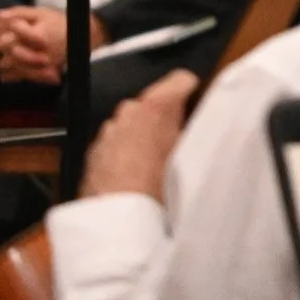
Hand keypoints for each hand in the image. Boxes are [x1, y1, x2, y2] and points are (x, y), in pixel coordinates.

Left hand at [0, 7, 107, 85]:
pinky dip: (10, 77)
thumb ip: (20, 12)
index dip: (1, 30)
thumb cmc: (60, 23)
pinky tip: (5, 74)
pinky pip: (22, 78)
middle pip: (9, 51)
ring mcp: (40, 63)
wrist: (82, 38)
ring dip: (2, 64)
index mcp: (38, 34)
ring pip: (13, 66)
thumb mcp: (42, 12)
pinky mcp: (43, 72)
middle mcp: (38, 50)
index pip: (13, 33)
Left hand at [80, 70, 197, 200]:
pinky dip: (124, 150)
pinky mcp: (93, 151)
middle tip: (177, 141)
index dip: (192, 92)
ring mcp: (108, 130)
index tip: (196, 109)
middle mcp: (128, 110)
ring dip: (142, 133)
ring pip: (131, 123)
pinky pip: (115, 141)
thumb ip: (196, 129)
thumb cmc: (158, 187)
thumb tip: (205, 120)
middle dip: (164, 116)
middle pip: (153, 102)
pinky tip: (131, 173)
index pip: (180, 79)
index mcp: (155, 106)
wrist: (114, 220)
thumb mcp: (190, 155)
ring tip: (152, 161)